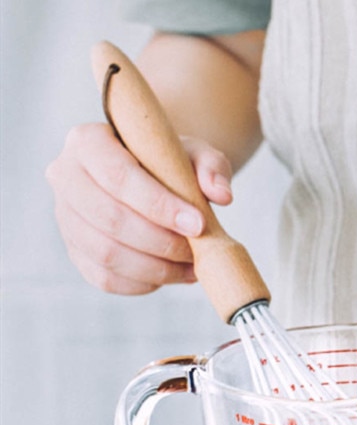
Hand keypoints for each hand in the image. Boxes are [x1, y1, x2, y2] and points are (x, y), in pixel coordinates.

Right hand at [46, 123, 232, 293]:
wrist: (154, 178)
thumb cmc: (171, 162)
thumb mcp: (196, 153)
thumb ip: (212, 168)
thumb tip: (222, 195)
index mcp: (87, 141)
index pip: (118, 176)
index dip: (159, 205)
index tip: (198, 224)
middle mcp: (66, 177)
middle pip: (110, 219)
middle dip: (161, 242)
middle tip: (197, 250)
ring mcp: (66, 217)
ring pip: (107, 254)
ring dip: (156, 268)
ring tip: (192, 266)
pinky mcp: (75, 251)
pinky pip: (105, 278)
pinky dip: (144, 283)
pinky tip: (172, 274)